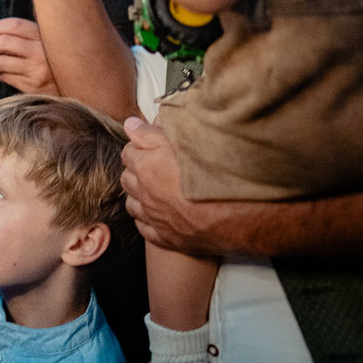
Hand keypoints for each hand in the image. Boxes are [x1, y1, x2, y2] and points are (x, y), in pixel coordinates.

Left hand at [0, 18, 58, 95]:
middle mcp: (41, 52)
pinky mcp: (32, 87)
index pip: (14, 25)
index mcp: (44, 36)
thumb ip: (25, 34)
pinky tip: (3, 72)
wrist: (74, 85)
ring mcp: (36, 70)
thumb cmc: (53, 60)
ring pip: (0, 62)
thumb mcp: (45, 41)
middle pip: (3, 43)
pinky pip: (6, 77)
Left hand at [121, 118, 243, 256]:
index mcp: (147, 168)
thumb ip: (151, 133)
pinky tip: (156, 215)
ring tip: (152, 190)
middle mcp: (145, 194)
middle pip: (127, 179)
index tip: (147, 145)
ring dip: (138, 196)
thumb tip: (129, 125)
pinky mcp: (167, 238)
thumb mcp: (183, 142)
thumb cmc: (214, 174)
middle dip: (135, 170)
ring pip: (133, 205)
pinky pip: (145, 228)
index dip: (138, 146)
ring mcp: (155, 218)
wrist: (236, 215)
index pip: (128, 153)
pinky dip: (146, 220)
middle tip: (150, 165)